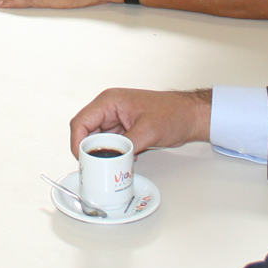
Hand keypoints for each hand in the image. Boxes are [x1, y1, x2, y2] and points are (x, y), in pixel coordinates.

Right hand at [69, 87, 211, 156]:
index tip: (81, 158)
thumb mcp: (148, 131)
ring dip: (104, 153)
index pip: (81, 121)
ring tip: (112, 164)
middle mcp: (109, 109)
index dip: (77, 141)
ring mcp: (116, 119)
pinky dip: (114, 153)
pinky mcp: (124, 129)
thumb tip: (111, 158)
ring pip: (99, 139)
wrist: (190, 116)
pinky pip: (111, 143)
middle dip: (90, 150)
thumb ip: (126, 145)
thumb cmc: (173, 113)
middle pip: (87, 132)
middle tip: (96, 166)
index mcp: (110, 101)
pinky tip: (125, 160)